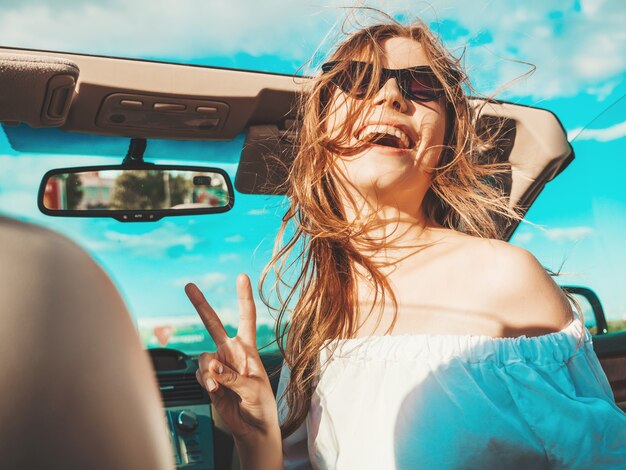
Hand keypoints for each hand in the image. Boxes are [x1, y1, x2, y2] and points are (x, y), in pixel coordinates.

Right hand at [185, 274, 278, 440]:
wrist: (252, 429)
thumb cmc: (261, 406)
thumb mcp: (254, 389)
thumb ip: (233, 377)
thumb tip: (214, 367)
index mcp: (248, 349)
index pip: (246, 317)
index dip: (244, 297)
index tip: (241, 276)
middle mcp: (231, 353)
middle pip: (213, 324)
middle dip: (200, 304)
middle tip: (189, 286)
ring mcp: (218, 366)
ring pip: (204, 357)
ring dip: (209, 371)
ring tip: (219, 385)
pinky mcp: (208, 380)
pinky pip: (199, 374)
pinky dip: (204, 382)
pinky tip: (214, 390)